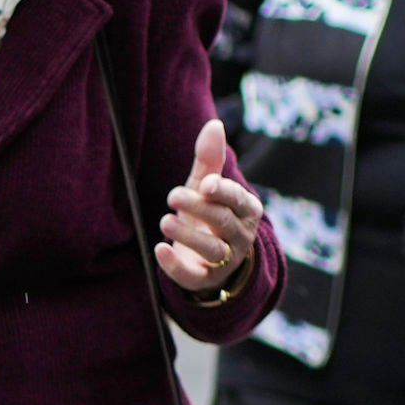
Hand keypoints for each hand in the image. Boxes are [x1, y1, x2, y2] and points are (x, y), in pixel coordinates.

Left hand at [156, 120, 258, 292]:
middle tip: (172, 196)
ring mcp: (224, 262)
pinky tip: (159, 251)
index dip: (222, 192)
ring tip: (164, 221)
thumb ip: (210, 160)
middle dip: (199, 209)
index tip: (204, 184)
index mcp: (246, 211)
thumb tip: (215, 124)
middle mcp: (240, 237)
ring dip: (188, 236)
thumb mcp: (207, 188)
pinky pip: (193, 276)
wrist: (210, 259)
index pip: (238, 200)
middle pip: (223, 223)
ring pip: (211, 250)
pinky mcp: (204, 280)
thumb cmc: (208, 214)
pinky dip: (175, 266)